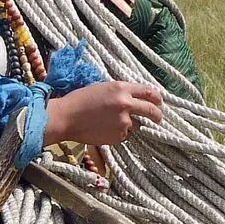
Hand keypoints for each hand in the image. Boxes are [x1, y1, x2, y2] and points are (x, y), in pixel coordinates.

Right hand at [44, 81, 162, 147]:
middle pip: (151, 110)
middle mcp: (125, 103)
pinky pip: (125, 134)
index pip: (148, 91)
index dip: (157, 97)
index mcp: (121, 88)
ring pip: (137, 124)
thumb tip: (135, 98)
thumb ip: (120, 92)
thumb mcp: (102, 88)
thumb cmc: (79, 100)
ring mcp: (123, 121)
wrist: (65, 117)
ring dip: (130, 124)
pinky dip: (119, 133)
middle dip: (157, 115)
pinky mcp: (119, 135)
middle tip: (157, 118)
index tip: (158, 102)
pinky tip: (104, 129)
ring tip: (111, 123)